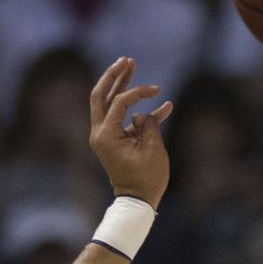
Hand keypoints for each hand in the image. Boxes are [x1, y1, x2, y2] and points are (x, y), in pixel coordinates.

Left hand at [89, 57, 172, 206]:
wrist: (137, 203)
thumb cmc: (146, 179)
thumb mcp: (152, 149)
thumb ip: (148, 124)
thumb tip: (143, 115)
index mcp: (106, 135)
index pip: (118, 102)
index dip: (138, 92)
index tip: (155, 91)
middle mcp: (100, 132)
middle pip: (102, 94)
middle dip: (114, 76)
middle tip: (126, 60)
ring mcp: (106, 136)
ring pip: (109, 102)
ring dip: (121, 85)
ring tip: (130, 65)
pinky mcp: (116, 140)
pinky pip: (124, 118)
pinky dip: (139, 111)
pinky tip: (162, 104)